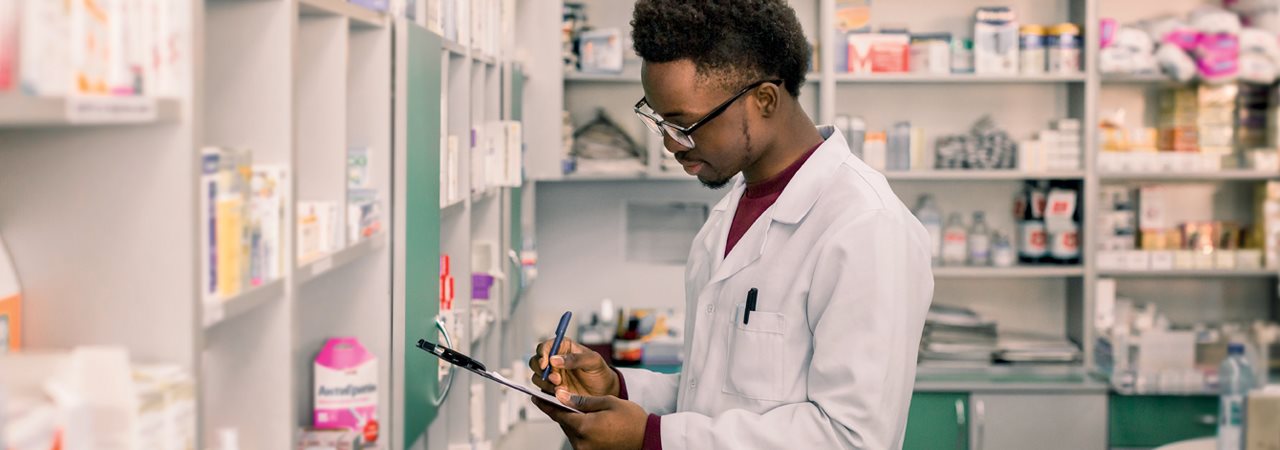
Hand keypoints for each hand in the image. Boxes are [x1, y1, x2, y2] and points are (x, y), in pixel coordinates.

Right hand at [528, 338, 619, 396]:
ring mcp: (552, 376)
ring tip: (561, 387)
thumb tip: (554, 359)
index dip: (542, 353)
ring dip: (545, 383)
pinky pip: (542, 391)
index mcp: (564, 348)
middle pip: (536, 361)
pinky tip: (560, 394)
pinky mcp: (552, 390)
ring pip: (537, 377)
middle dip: (542, 371)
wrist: (604, 392)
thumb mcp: (593, 361)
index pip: (546, 346)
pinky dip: (548, 393)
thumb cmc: (600, 372)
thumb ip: (575, 358)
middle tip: (556, 378)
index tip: (545, 363)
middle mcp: (555, 361)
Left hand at [532, 390, 647, 449]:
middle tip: (557, 398)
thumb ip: (582, 400)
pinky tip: (586, 421)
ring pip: (571, 431)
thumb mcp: (608, 402)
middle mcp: (581, 442)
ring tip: (575, 408)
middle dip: (560, 410)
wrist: (648, 439)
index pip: (557, 413)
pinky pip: (579, 438)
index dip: (545, 404)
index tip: (534, 396)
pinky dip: (579, 428)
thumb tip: (562, 396)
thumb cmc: (631, 420)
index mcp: (584, 427)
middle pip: (563, 423)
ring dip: (571, 420)